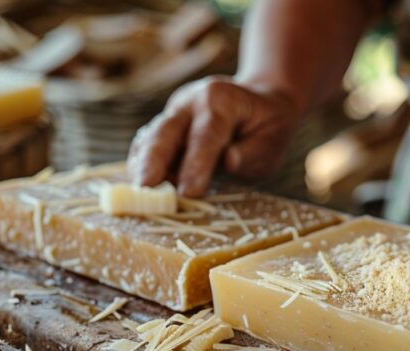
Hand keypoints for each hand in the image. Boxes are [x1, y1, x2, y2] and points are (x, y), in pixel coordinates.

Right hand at [128, 75, 299, 195]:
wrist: (259, 104)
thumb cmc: (266, 128)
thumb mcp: (272, 141)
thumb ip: (252, 153)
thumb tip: (230, 161)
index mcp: (221, 99)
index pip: (206, 134)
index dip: (195, 164)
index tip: (187, 191)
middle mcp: (191, 101)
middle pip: (166, 129)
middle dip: (154, 159)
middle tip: (145, 187)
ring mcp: (174, 111)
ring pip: (151, 136)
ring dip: (141, 164)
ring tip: (137, 191)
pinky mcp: (164, 125)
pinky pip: (147, 143)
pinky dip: (140, 163)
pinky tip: (137, 184)